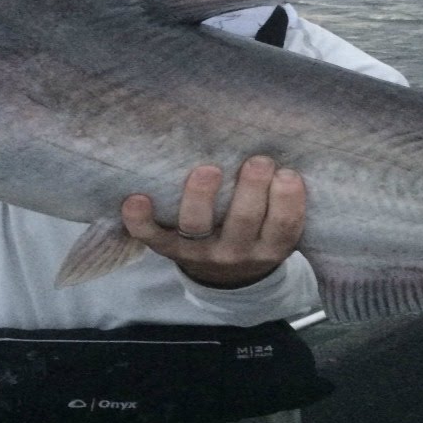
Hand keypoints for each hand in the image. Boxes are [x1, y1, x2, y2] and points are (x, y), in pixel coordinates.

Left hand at [120, 156, 305, 288]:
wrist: (225, 278)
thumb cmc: (256, 232)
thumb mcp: (277, 226)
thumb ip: (282, 198)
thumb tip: (287, 145)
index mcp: (269, 246)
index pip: (283, 227)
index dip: (287, 201)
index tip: (288, 173)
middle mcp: (235, 252)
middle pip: (244, 221)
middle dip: (251, 188)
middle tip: (258, 161)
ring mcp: (199, 251)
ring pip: (197, 226)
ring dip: (201, 196)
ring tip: (208, 170)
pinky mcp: (168, 249)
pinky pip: (152, 237)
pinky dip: (140, 220)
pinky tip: (135, 199)